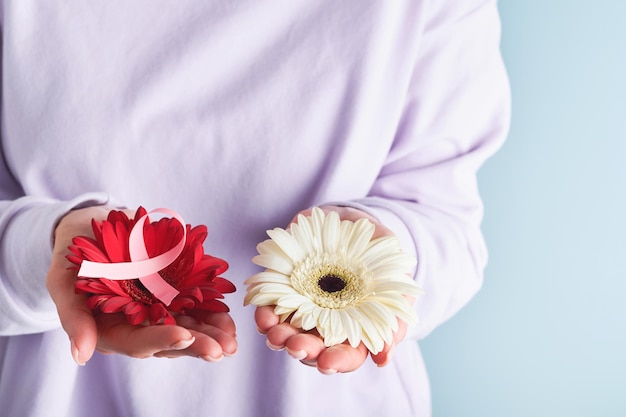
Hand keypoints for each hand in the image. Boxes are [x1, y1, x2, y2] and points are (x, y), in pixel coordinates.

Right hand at [46, 206, 237, 364]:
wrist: (94, 228)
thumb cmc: (74, 255)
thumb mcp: (63, 281)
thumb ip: (73, 316)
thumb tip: (81, 356)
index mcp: (112, 329)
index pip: (138, 341)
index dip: (161, 339)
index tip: (184, 336)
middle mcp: (139, 323)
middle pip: (170, 339)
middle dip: (198, 344)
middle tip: (223, 348)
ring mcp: (159, 308)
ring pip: (189, 325)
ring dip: (212, 332)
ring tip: (233, 338)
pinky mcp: (175, 292)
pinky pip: (198, 303)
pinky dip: (214, 309)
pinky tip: (230, 315)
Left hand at [253, 205, 409, 373]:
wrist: (357, 225)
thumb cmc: (383, 259)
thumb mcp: (397, 283)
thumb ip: (393, 320)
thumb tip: (383, 359)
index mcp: (354, 331)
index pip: (346, 355)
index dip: (337, 361)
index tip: (327, 362)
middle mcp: (326, 326)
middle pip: (313, 348)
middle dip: (303, 349)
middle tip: (296, 346)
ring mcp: (303, 309)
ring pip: (288, 332)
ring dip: (279, 336)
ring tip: (275, 333)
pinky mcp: (284, 290)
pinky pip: (270, 307)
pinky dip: (264, 313)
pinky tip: (263, 314)